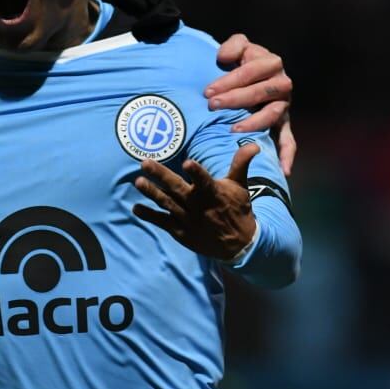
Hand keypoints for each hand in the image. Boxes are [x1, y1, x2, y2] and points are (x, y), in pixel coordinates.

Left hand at [133, 143, 257, 262]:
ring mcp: (187, 219)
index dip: (197, 173)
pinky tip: (136, 208)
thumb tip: (253, 143)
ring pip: (167, 204)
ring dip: (152, 193)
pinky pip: (162, 222)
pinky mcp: (180, 231)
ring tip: (138, 182)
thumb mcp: (240, 186)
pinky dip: (149, 216)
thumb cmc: (237, 209)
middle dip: (160, 176)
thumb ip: (241, 163)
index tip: (187, 163)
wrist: (238, 244)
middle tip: (144, 163)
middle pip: (177, 188)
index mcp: (213, 193)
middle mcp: (198, 206)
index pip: (204, 181)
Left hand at [207, 34, 296, 175]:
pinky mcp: (283, 124)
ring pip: (273, 115)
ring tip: (233, 130)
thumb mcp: (237, 47)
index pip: (250, 71)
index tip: (208, 91)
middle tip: (212, 105)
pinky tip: (283, 170)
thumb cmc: (241, 61)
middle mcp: (282, 84)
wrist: (249, 73)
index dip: (229, 80)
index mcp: (271, 62)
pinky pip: (289, 140)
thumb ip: (234, 46)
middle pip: (261, 92)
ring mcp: (284, 105)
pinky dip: (287, 155)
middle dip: (235, 99)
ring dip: (254, 123)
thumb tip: (225, 58)